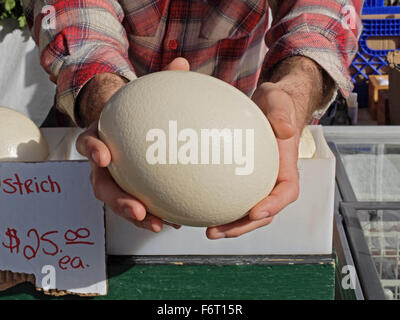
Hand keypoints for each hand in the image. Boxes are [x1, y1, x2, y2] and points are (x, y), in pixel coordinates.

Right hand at [76, 57, 189, 231]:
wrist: (129, 125)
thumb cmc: (136, 112)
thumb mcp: (144, 95)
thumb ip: (161, 80)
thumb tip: (181, 64)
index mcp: (100, 137)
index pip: (88, 143)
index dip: (92, 150)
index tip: (102, 155)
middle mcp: (103, 163)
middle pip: (101, 185)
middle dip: (117, 200)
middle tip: (136, 210)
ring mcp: (114, 179)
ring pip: (117, 202)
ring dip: (135, 215)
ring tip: (157, 224)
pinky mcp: (129, 191)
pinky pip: (138, 206)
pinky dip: (154, 214)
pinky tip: (174, 219)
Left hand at [206, 56, 326, 238]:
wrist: (266, 106)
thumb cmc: (276, 105)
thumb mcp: (279, 103)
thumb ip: (282, 115)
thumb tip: (284, 129)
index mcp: (285, 166)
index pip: (286, 193)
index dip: (273, 206)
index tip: (255, 212)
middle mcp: (272, 179)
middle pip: (263, 212)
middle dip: (243, 226)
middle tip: (218, 231)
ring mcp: (257, 182)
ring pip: (246, 211)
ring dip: (229, 225)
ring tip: (208, 230)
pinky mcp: (241, 179)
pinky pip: (232, 197)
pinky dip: (219, 208)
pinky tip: (200, 210)